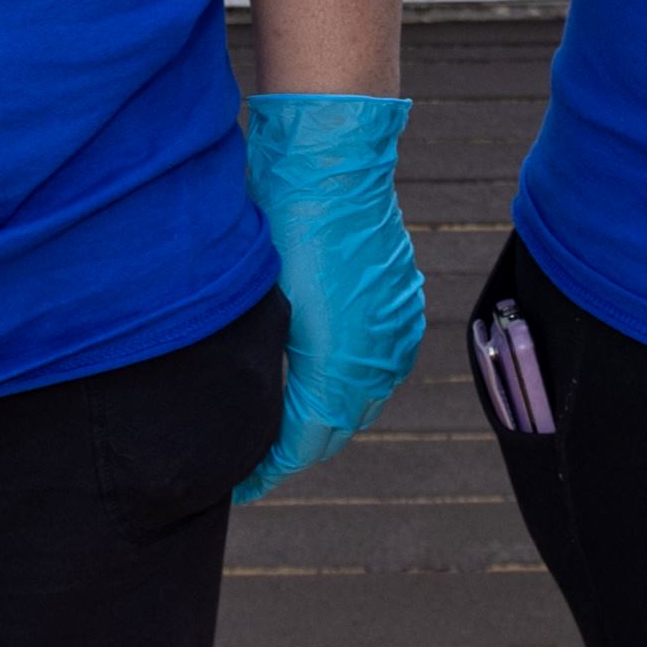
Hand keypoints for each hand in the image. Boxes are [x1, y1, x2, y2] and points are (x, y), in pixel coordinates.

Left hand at [236, 93, 425, 500]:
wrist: (332, 162)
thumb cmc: (282, 227)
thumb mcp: (260, 306)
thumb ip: (264, 369)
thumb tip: (254, 409)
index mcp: (335, 368)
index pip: (302, 443)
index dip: (269, 469)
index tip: (242, 484)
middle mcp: (376, 360)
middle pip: (337, 430)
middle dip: (300, 447)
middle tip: (259, 457)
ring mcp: (396, 332)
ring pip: (364, 399)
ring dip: (330, 414)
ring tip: (289, 420)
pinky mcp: (405, 305)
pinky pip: (382, 363)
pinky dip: (355, 379)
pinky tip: (328, 373)